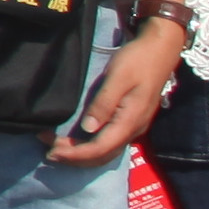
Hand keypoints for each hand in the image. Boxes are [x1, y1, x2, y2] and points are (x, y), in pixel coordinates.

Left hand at [51, 18, 182, 170]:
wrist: (161, 50)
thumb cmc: (138, 60)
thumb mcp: (118, 78)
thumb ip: (104, 104)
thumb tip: (88, 128)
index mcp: (130, 121)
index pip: (100, 149)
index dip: (75, 154)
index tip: (51, 151)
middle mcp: (133, 130)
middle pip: (103, 156)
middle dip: (75, 158)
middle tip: (48, 152)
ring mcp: (134, 127)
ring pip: (107, 152)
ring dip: (82, 155)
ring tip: (57, 149)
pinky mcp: (131, 121)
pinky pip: (110, 143)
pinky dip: (91, 147)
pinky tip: (77, 142)